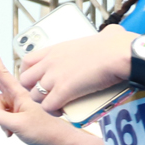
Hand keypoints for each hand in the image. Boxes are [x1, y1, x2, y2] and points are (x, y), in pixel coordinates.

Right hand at [0, 43, 79, 144]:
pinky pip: (2, 116)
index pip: (2, 73)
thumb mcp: (19, 125)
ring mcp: (17, 104)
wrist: (60, 143)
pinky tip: (13, 133)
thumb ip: (0, 117)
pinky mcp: (19, 113)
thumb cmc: (45, 132)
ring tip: (13, 129)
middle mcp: (17, 96)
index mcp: (20, 94)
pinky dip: (4, 126)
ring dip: (0, 119)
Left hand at [16, 23, 134, 113]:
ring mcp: (55, 77)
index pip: (27, 62)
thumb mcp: (103, 34)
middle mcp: (50, 63)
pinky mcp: (64, 91)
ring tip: (57, 106)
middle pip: (25, 80)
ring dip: (44, 103)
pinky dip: (54, 111)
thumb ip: (104, 33)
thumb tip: (113, 32)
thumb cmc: (115, 45)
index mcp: (55, 49)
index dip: (28, 73)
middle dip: (33, 90)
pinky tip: (62, 112)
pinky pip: (48, 106)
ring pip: (35, 96)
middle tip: (46, 96)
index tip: (36, 80)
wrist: (118, 54)